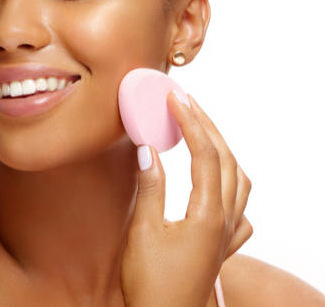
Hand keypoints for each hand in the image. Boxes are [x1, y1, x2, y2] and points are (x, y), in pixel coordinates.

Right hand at [120, 93, 251, 306]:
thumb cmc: (152, 285)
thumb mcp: (143, 233)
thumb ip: (150, 188)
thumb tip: (148, 149)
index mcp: (208, 215)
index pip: (204, 154)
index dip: (190, 122)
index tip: (175, 99)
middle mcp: (225, 220)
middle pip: (226, 159)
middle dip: (207, 126)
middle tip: (187, 103)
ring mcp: (227, 233)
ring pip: (238, 179)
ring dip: (222, 149)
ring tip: (201, 130)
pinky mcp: (222, 243)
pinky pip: (240, 206)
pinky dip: (231, 182)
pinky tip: (219, 182)